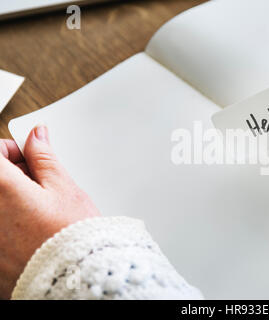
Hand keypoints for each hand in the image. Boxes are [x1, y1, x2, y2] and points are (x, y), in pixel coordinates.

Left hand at [0, 125, 99, 298]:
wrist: (75, 278)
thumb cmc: (73, 236)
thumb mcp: (64, 188)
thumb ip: (44, 158)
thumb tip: (37, 136)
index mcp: (0, 188)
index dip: (12, 150)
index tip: (27, 157)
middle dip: (12, 174)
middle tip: (38, 183)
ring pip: (0, 201)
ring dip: (12, 197)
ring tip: (38, 210)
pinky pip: (2, 226)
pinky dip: (11, 221)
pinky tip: (30, 228)